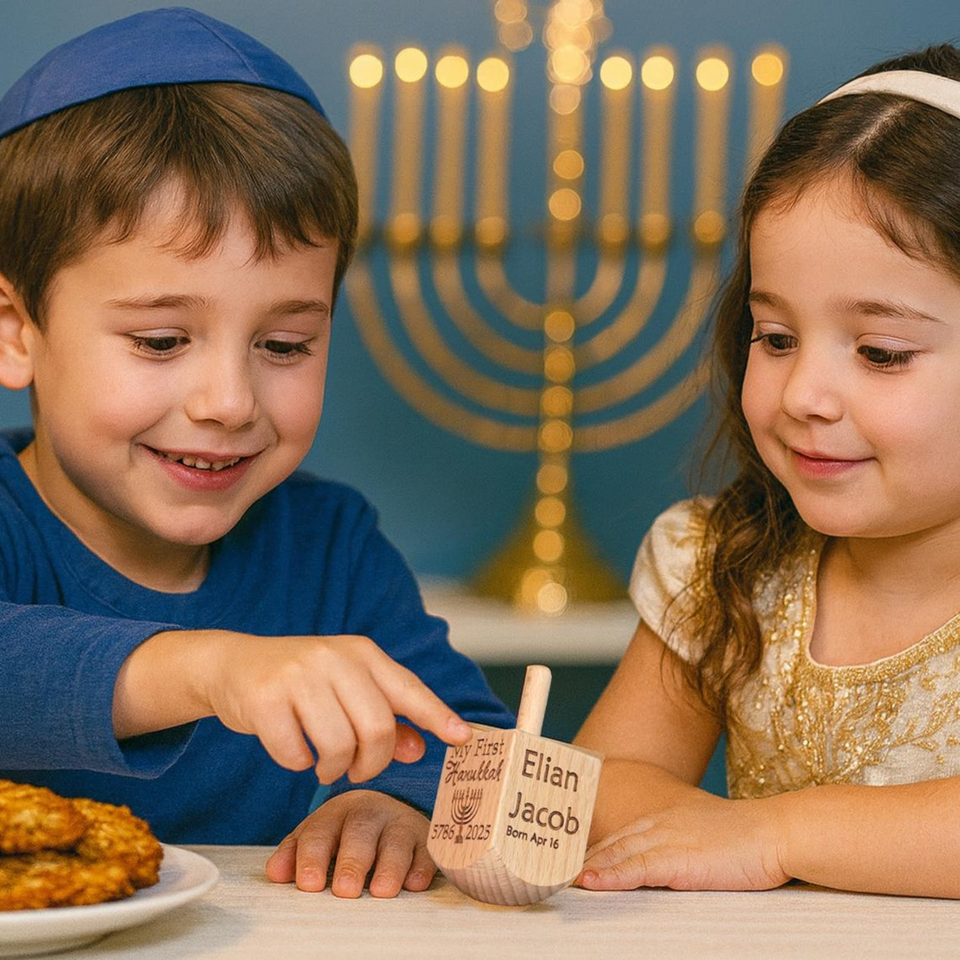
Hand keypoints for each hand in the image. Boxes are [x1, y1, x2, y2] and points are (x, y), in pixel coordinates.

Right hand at [202, 632, 470, 783]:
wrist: (232, 665)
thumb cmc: (299, 683)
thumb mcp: (345, 689)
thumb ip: (384, 716)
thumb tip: (419, 748)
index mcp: (361, 653)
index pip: (408, 687)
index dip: (437, 715)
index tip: (464, 738)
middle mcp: (333, 658)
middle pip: (377, 727)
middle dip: (372, 763)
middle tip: (357, 770)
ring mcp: (298, 675)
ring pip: (339, 745)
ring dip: (334, 769)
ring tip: (324, 763)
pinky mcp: (265, 698)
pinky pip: (296, 754)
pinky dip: (298, 764)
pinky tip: (292, 749)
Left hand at [265, 790, 434, 897]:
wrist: (389, 811)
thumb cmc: (346, 832)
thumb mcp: (320, 836)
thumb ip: (296, 852)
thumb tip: (275, 873)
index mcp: (337, 812)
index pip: (322, 831)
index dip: (314, 856)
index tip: (309, 884)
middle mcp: (370, 813)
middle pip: (360, 832)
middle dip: (353, 861)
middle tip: (345, 891)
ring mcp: (400, 823)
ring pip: (396, 840)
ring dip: (389, 866)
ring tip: (381, 891)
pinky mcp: (426, 839)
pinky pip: (427, 850)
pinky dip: (421, 866)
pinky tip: (414, 884)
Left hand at [577, 790, 789, 891]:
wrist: (775, 832)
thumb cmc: (747, 840)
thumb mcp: (704, 836)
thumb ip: (681, 846)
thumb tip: (665, 865)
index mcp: (666, 817)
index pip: (620, 835)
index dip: (594, 850)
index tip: (571, 862)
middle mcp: (660, 823)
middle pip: (611, 842)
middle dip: (582, 859)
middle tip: (551, 871)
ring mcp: (667, 838)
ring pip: (617, 853)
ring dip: (587, 868)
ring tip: (561, 880)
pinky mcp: (678, 857)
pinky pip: (636, 867)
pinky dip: (610, 875)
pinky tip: (591, 883)